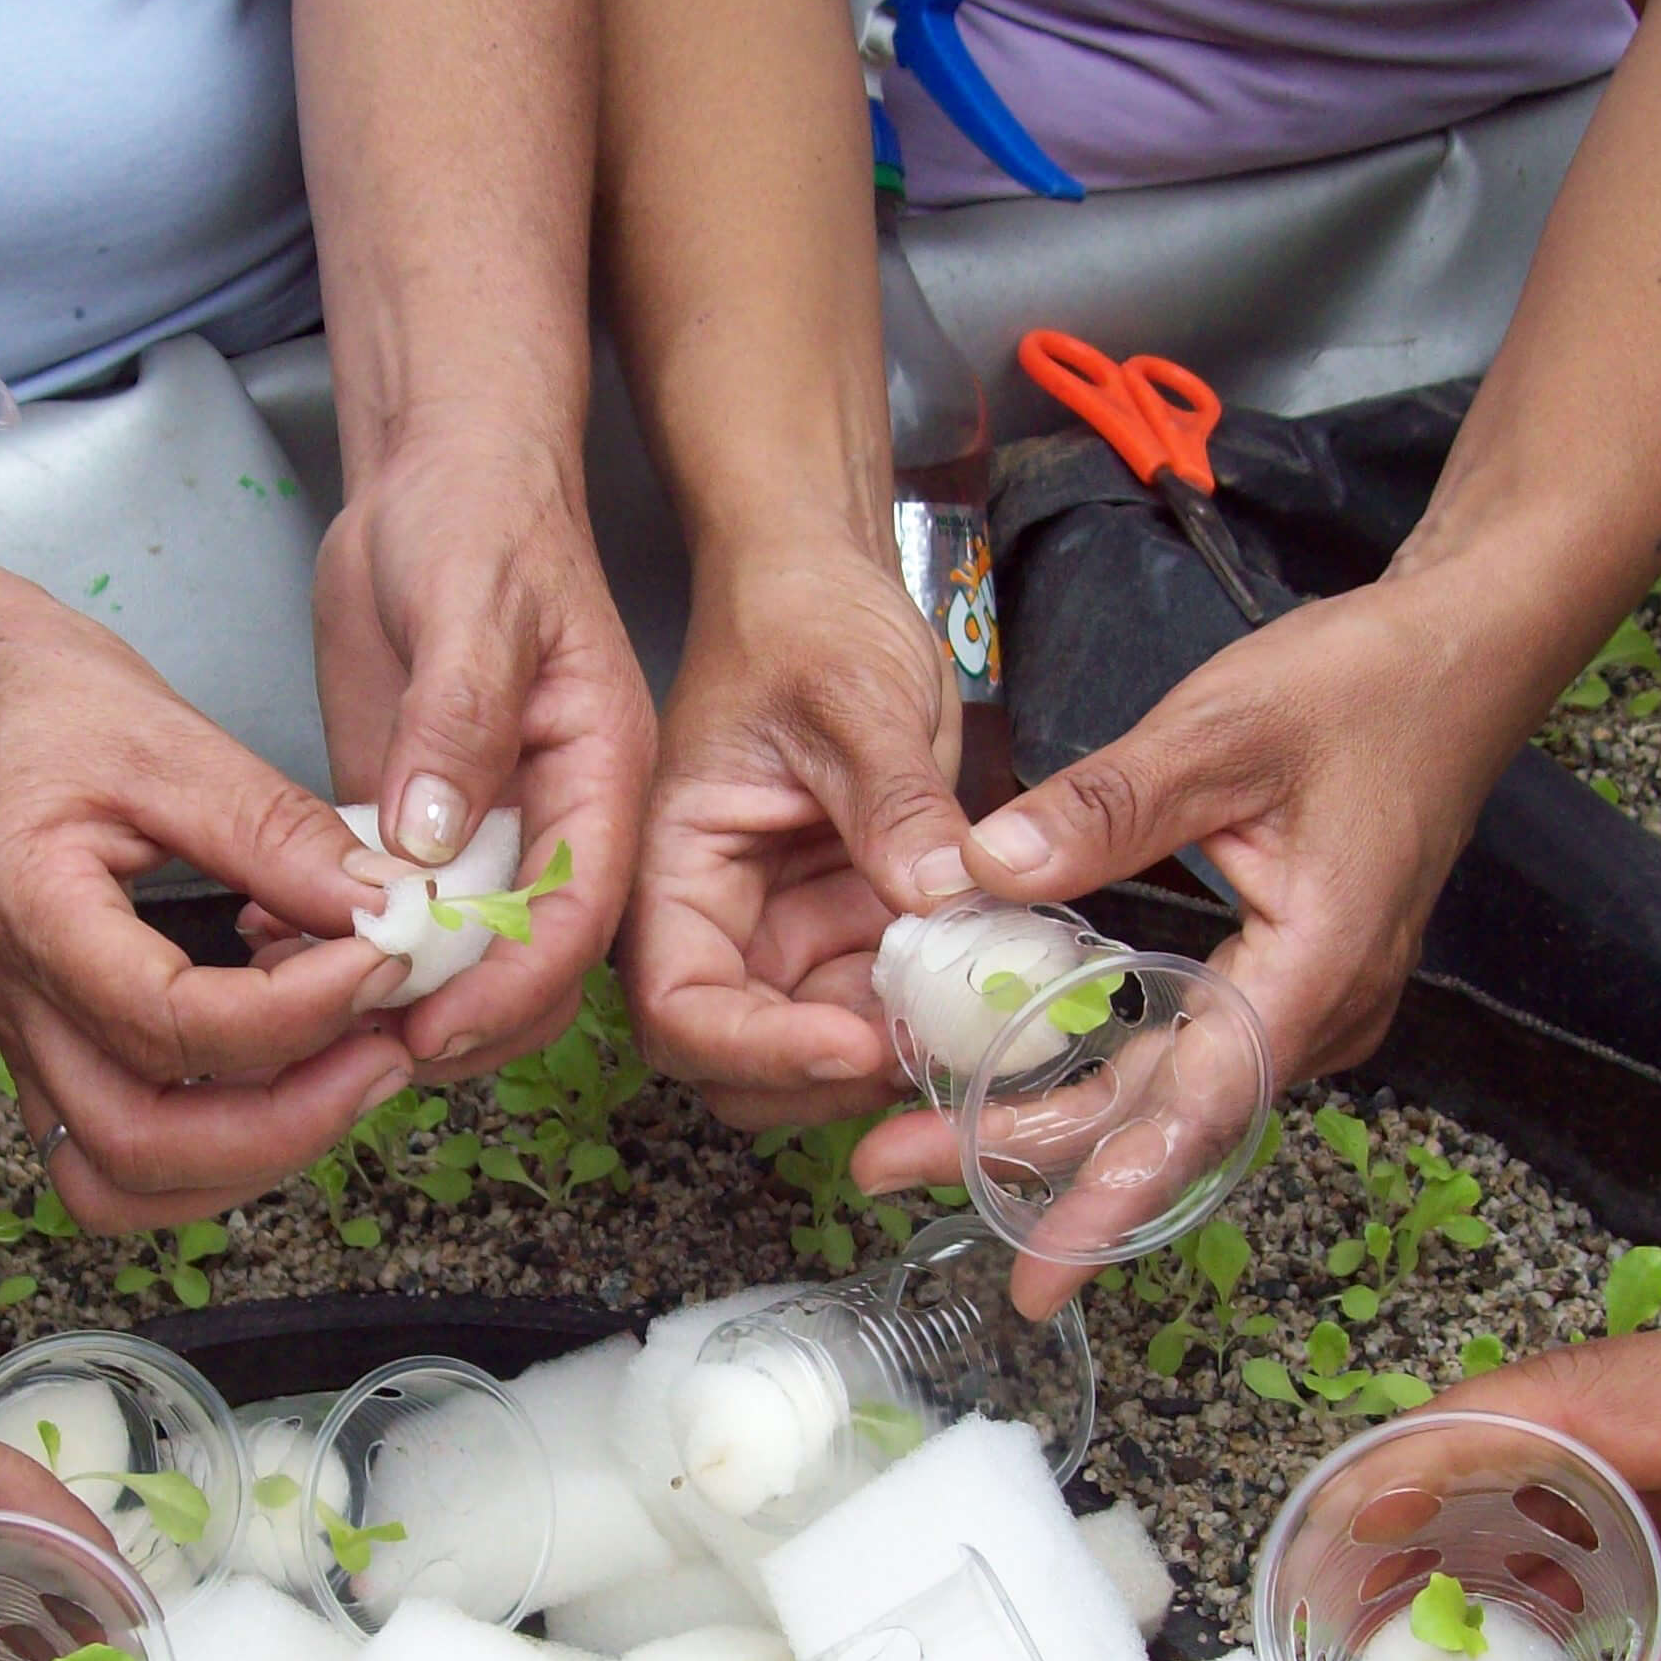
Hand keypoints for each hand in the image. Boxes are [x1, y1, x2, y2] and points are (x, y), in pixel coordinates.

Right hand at [0, 547, 417, 1231]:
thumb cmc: (36, 697)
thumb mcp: (168, 736)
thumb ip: (277, 830)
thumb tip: (388, 907)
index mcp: (33, 912)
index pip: (170, 1023)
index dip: (298, 1014)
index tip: (387, 957)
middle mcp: (16, 999)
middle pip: (139, 1143)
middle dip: (286, 1123)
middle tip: (386, 1052)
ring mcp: (25, 1033)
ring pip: (121, 1177)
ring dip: (248, 1157)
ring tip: (344, 1076)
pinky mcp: (47, 1041)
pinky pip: (112, 1152)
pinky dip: (207, 1150)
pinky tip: (282, 1077)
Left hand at [311, 419, 653, 1072]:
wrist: (428, 474)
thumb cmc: (480, 518)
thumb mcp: (475, 605)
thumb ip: (457, 722)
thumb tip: (433, 847)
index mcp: (600, 775)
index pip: (576, 917)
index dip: (511, 987)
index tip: (432, 1025)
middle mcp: (552, 818)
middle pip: (526, 964)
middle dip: (451, 1015)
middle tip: (353, 1037)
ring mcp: (480, 828)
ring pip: (452, 952)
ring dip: (381, 988)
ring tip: (294, 996)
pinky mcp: (412, 820)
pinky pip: (384, 907)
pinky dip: (330, 936)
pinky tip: (265, 936)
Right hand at [619, 533, 971, 1128]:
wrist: (822, 584)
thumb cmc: (803, 621)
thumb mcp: (855, 697)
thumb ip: (894, 802)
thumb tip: (942, 900)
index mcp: (673, 867)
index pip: (680, 1006)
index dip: (759, 1048)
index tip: (857, 1043)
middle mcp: (714, 920)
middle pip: (736, 1061)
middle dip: (825, 1076)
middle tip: (928, 1047)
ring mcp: (781, 931)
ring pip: (814, 1049)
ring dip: (885, 1054)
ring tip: (972, 1016)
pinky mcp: (843, 929)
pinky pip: (877, 1005)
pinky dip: (926, 1015)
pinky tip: (987, 989)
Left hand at [850, 563, 1539, 1312]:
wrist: (1465, 657)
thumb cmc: (1363, 686)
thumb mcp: (1223, 726)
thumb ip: (1106, 803)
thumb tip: (985, 868)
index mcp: (1315, 967)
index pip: (1199, 1112)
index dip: (1109, 1197)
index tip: (1036, 1270)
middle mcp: (1321, 1012)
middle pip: (1163, 1123)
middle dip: (1027, 1162)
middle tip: (887, 1167)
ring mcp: (1309, 1003)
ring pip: (1170, 1098)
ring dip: (1055, 1128)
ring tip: (925, 1142)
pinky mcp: (1288, 981)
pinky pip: (1187, 1057)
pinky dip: (1103, 1080)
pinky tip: (1018, 1084)